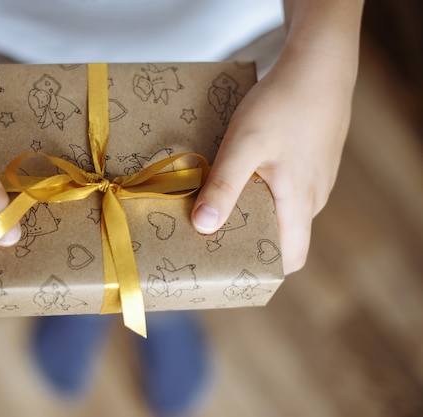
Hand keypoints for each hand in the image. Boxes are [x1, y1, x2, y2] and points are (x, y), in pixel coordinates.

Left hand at [191, 49, 354, 273]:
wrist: (318, 64)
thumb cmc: (283, 104)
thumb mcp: (244, 144)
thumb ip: (224, 186)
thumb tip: (203, 227)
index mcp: (300, 203)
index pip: (291, 259)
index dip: (264, 268)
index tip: (230, 264)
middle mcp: (313, 197)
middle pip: (283, 236)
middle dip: (250, 240)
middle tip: (213, 232)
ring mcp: (315, 178)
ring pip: (283, 210)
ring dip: (254, 211)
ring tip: (219, 201)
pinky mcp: (310, 160)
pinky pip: (287, 188)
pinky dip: (264, 189)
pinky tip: (241, 172)